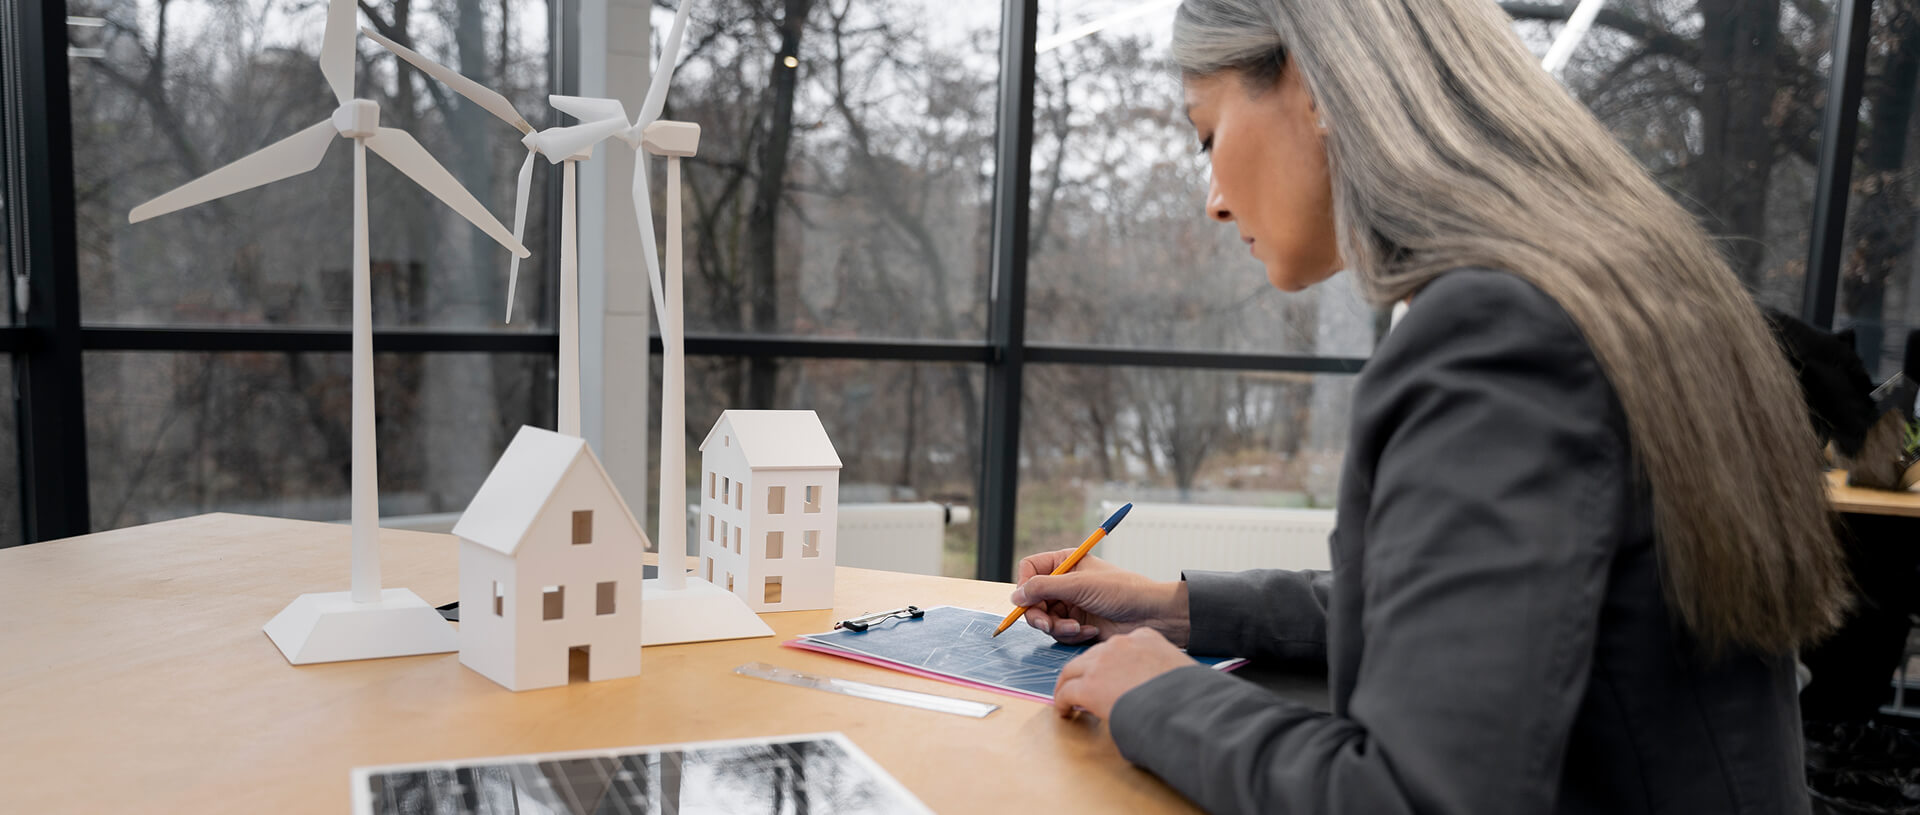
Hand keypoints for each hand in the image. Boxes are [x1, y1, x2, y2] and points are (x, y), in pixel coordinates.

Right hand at [1010, 550, 1189, 645]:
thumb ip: (1044, 588)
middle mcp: (1064, 583)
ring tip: (1077, 628)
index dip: (1025, 585)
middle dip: (1039, 615)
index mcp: (1066, 562)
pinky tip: (1090, 632)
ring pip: (1044, 619)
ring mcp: (1070, 604)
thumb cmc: (1123, 591)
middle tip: (1048, 624)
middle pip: (1032, 599)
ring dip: (1058, 627)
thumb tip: (1015, 596)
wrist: (1151, 616)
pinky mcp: (1077, 624)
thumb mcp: (1080, 585)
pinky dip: (1071, 634)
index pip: (1030, 570)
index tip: (1027, 600)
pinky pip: (1059, 633)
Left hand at [1053, 628, 1192, 719]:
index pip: (1118, 646)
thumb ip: (1161, 670)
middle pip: (1090, 655)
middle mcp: (1121, 644)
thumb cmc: (1190, 694)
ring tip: (1067, 698)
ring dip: (1069, 684)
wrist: (1184, 706)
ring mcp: (1102, 662)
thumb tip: (1159, 686)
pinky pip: (1066, 692)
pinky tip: (1065, 711)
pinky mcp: (1089, 685)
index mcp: (1145, 638)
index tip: (1108, 675)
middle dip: (1083, 671)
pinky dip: (1062, 702)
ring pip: (1072, 670)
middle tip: (1080, 687)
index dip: (1108, 663)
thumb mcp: (1180, 670)